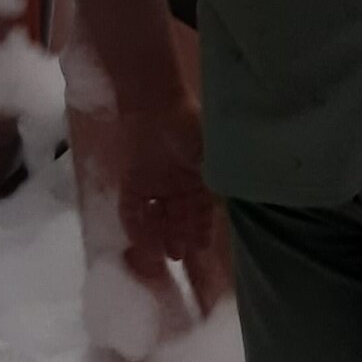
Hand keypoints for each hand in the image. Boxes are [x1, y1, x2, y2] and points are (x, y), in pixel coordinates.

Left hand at [115, 102, 220, 285]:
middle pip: (178, 217)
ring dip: (158, 236)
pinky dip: (136, 226)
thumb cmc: (189, 129)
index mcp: (199, 176)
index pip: (202, 209)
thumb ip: (220, 182)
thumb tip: (231, 206)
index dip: (202, 229)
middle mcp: (177, 183)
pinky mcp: (131, 182)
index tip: (202, 247)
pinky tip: (141, 240)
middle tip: (178, 255)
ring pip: (156, 217)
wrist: (154, 106)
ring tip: (161, 254)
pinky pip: (132, 210)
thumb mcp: (213, 157)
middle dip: (179, 237)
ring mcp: (153, 183)